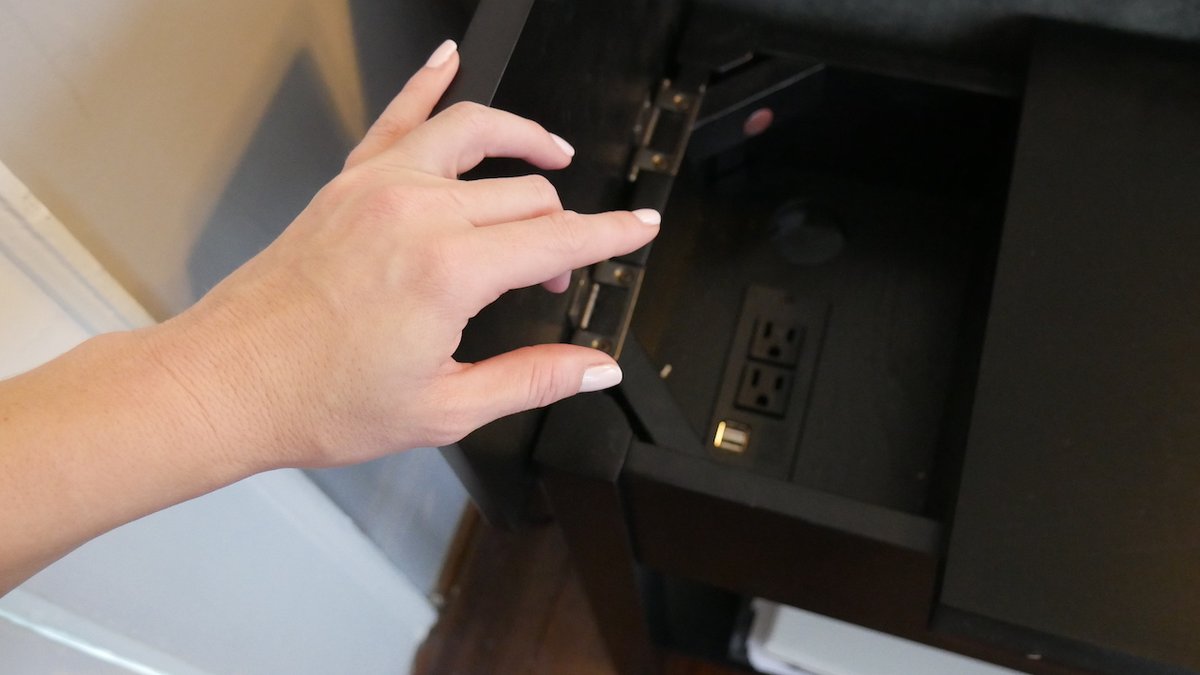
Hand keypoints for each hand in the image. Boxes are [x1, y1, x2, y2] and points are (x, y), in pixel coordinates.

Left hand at [145, 40, 659, 468]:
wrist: (226, 382)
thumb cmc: (317, 399)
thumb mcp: (445, 409)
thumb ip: (532, 380)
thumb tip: (593, 367)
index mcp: (449, 273)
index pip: (560, 238)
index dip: (612, 237)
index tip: (639, 230)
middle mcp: (416, 215)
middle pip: (526, 193)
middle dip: (562, 229)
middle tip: (559, 275)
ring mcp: (377, 188)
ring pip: (476, 134)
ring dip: (524, 139)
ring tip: (553, 153)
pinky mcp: (346, 184)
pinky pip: (398, 116)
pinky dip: (428, 82)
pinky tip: (448, 59)